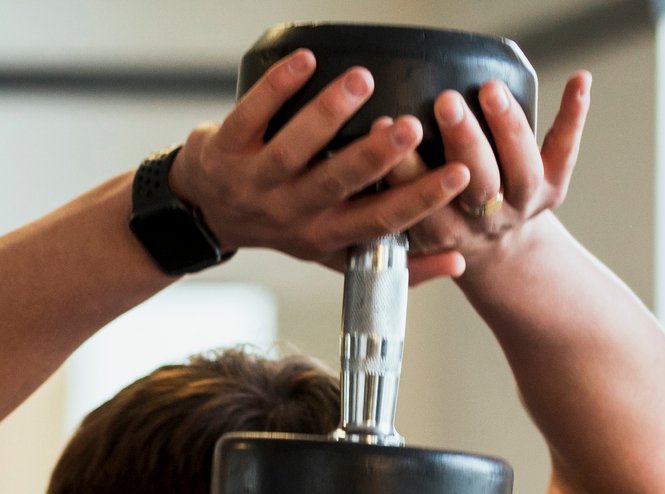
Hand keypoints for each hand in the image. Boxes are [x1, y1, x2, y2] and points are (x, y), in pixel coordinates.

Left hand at [169, 49, 472, 284]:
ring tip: (361, 80)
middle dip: (375, 157)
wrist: (205, 212)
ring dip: (327, 114)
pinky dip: (276, 88)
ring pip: (292, 150)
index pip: (378, 222)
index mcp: (325, 235)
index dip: (419, 202)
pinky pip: (250, 116)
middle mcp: (290, 212)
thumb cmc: (285, 223)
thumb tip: (458, 262)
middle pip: (335, 185)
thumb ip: (395, 260)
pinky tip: (304, 61)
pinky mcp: (224, 150)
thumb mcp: (334, 252)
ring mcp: (255, 181)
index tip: (458, 175)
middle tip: (408, 127)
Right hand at [391, 72, 591, 273]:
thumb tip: (368, 132)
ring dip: (507, 127)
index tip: (387, 128)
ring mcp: (520, 205)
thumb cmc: (441, 224)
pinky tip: (578, 81)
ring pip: (520, 169)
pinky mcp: (552, 189)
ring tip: (491, 90)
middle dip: (462, 141)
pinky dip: (573, 114)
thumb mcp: (405, 224)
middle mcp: (480, 222)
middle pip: (475, 184)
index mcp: (436, 231)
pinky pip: (564, 150)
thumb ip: (386, 189)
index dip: (403, 167)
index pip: (416, 201)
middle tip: (445, 102)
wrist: (494, 257)